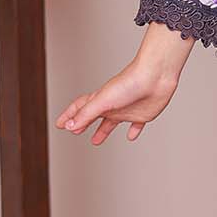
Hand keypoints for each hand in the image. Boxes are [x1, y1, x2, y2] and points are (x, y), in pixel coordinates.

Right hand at [55, 22, 190, 144]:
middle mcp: (113, 105)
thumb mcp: (103, 101)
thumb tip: (70, 126)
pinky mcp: (142, 114)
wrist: (157, 76)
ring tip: (96, 140)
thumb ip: (86, 114)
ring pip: (112, 122)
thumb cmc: (130, 83)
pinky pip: (137, 125)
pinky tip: (131, 137)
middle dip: (83, 123)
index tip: (60, 124)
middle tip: (74, 131)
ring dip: (103, 130)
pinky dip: (133, 131)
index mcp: (101, 99)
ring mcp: (127, 109)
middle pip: (94, 115)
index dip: (69, 116)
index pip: (80, 108)